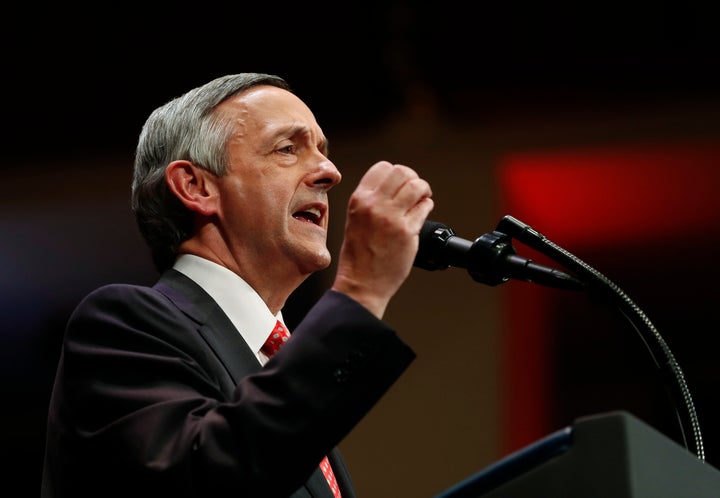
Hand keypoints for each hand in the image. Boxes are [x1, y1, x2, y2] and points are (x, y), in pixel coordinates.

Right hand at [331, 161, 433, 317]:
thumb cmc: (358, 257)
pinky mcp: (407, 232)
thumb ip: (371, 202)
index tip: (401, 184)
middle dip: (412, 178)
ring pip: (417, 186)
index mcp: (359, 200)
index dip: (395, 174)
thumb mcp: (355, 220)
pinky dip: (427, 206)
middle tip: (416, 190)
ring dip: (423, 190)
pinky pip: (424, 207)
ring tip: (422, 199)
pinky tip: (422, 214)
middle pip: (402, 172)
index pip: (382, 168)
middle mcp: (374, 205)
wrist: (361, 284)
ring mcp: (392, 218)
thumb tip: (394, 188)